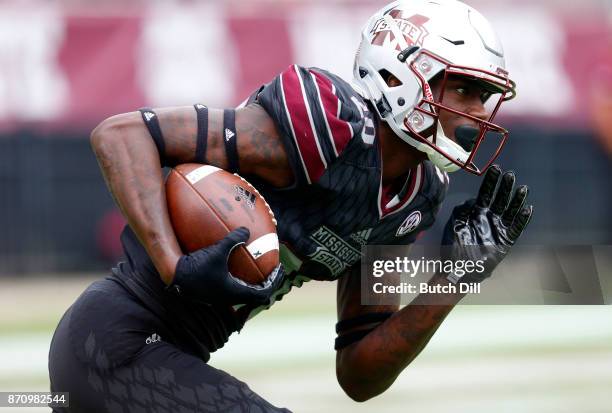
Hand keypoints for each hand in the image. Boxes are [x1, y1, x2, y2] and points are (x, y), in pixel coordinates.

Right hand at [171, 227, 284, 305]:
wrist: (174, 277)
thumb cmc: (196, 268)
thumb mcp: (216, 252)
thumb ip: (232, 240)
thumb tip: (247, 230)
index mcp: (236, 293)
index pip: (264, 294)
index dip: (275, 283)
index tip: (280, 270)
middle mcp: (231, 298)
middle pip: (258, 296)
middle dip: (268, 283)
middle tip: (274, 270)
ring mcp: (223, 297)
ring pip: (246, 293)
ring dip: (255, 283)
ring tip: (260, 269)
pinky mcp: (215, 292)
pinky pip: (234, 287)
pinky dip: (242, 279)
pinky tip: (237, 264)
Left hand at [442, 165, 532, 283]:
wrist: (458, 269)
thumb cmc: (454, 247)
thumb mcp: (454, 224)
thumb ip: (462, 210)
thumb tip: (473, 200)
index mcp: (476, 212)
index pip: (486, 193)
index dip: (491, 181)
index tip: (496, 168)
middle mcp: (489, 218)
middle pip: (500, 199)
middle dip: (505, 187)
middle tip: (510, 175)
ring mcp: (498, 228)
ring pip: (510, 211)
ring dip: (517, 200)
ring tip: (522, 188)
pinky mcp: (505, 241)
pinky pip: (516, 229)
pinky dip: (522, 220)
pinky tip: (527, 209)